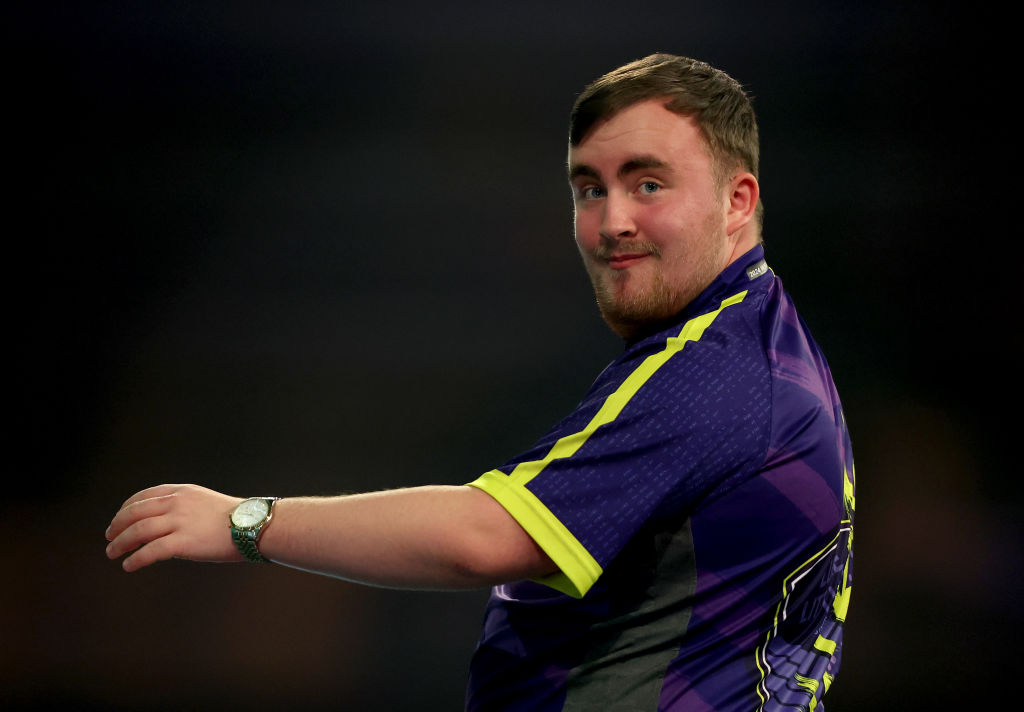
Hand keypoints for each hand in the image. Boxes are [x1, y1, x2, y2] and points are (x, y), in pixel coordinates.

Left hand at [105, 484, 244, 571]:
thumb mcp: (204, 502)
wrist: (253, 526)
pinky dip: (136, 559)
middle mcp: (177, 503)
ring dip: (121, 543)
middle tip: (109, 538)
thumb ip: (183, 508)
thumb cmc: (234, 519)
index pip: (144, 496)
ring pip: (138, 531)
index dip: (126, 509)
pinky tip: (130, 565)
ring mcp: (179, 522)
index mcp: (182, 492)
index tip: (118, 520)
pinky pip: (151, 551)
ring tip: (113, 553)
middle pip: (135, 513)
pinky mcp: (183, 542)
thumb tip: (164, 525)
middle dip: (117, 526)